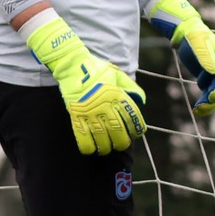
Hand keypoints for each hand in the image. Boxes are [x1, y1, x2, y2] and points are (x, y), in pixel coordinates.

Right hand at [23, 15, 146, 155]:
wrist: (73, 66)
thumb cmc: (97, 70)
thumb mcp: (119, 75)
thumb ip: (132, 88)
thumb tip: (141, 102)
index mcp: (118, 95)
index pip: (133, 118)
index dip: (137, 129)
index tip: (136, 133)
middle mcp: (105, 105)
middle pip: (119, 132)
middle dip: (122, 142)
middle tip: (121, 143)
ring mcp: (90, 112)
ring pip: (102, 138)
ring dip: (106, 147)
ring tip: (107, 148)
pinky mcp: (75, 115)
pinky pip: (82, 137)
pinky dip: (88, 147)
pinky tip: (91, 149)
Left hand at [149, 0, 214, 113]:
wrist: (185, 32)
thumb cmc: (193, 36)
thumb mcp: (198, 44)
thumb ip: (206, 57)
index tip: (210, 97)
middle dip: (212, 100)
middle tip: (201, 108)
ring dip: (208, 103)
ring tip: (197, 112)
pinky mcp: (206, 77)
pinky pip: (207, 92)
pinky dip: (203, 100)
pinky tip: (196, 108)